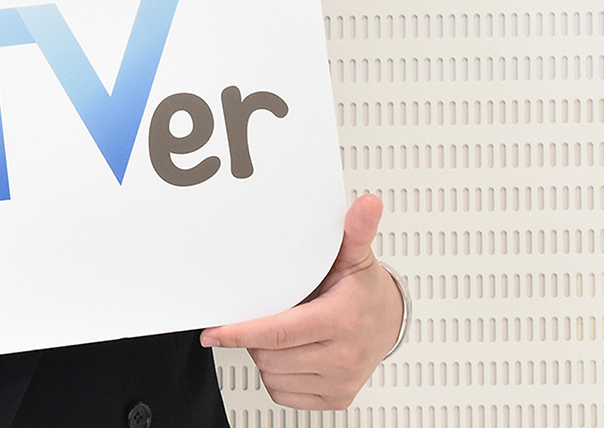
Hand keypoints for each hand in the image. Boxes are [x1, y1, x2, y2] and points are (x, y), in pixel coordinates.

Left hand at [200, 194, 401, 408]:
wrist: (389, 323)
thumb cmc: (365, 291)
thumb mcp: (356, 256)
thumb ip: (355, 231)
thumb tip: (367, 205)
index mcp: (341, 320)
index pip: (279, 332)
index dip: (241, 332)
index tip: (214, 332)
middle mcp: (342, 357)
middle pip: (270, 355)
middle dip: (256, 336)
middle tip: (270, 313)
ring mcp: (339, 381)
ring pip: (273, 375)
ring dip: (266, 355)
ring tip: (285, 331)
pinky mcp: (335, 398)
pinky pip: (284, 394)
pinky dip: (278, 376)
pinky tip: (292, 354)